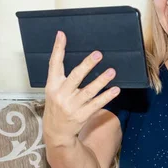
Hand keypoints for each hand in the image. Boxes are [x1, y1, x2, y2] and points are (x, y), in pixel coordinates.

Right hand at [43, 31, 120, 145]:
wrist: (56, 132)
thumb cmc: (56, 105)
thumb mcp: (53, 89)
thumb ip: (59, 73)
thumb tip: (67, 51)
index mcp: (52, 85)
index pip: (54, 64)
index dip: (58, 49)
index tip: (62, 35)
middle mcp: (61, 94)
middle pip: (75, 77)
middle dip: (87, 65)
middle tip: (98, 54)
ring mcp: (72, 106)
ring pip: (88, 91)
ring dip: (101, 81)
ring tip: (111, 71)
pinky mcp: (82, 115)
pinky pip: (96, 104)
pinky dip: (106, 96)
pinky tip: (115, 89)